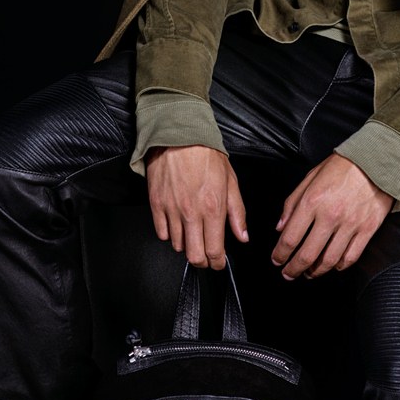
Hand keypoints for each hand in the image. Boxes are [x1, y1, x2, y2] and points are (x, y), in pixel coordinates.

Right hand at [146, 145, 247, 269]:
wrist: (180, 136)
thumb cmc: (207, 154)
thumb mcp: (231, 181)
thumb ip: (237, 212)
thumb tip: (242, 236)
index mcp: (213, 208)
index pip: (215, 251)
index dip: (218, 263)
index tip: (219, 263)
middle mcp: (192, 213)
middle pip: (194, 256)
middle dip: (203, 262)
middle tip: (207, 257)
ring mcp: (172, 210)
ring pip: (178, 246)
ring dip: (187, 245)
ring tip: (193, 234)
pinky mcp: (156, 205)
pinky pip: (162, 233)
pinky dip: (170, 234)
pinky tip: (177, 224)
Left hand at [271, 154, 393, 279]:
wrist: (376, 160)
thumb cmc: (343, 166)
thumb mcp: (311, 176)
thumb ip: (292, 202)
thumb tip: (281, 227)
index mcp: (313, 201)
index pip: (290, 238)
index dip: (280, 254)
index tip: (277, 260)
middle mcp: (330, 216)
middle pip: (307, 255)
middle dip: (293, 269)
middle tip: (288, 274)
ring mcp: (350, 225)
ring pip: (329, 261)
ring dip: (315, 272)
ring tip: (309, 273)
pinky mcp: (367, 230)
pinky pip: (351, 257)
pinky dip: (339, 266)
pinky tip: (333, 265)